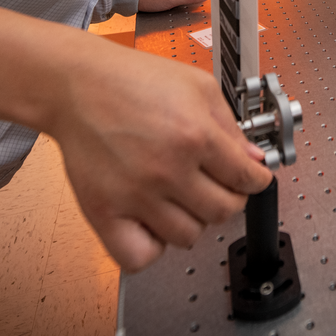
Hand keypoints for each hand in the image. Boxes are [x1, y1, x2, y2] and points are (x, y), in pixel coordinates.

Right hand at [50, 49, 273, 272]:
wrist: (78, 85)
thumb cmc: (132, 80)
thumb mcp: (198, 86)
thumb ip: (231, 125)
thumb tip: (255, 159)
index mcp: (195, 135)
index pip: (247, 179)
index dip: (258, 180)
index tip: (253, 180)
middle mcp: (167, 169)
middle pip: (223, 211)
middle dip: (229, 198)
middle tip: (219, 186)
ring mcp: (135, 195)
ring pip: (188, 236)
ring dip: (192, 220)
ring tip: (181, 198)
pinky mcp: (104, 212)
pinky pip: (139, 256)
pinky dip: (151, 247)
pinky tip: (152, 223)